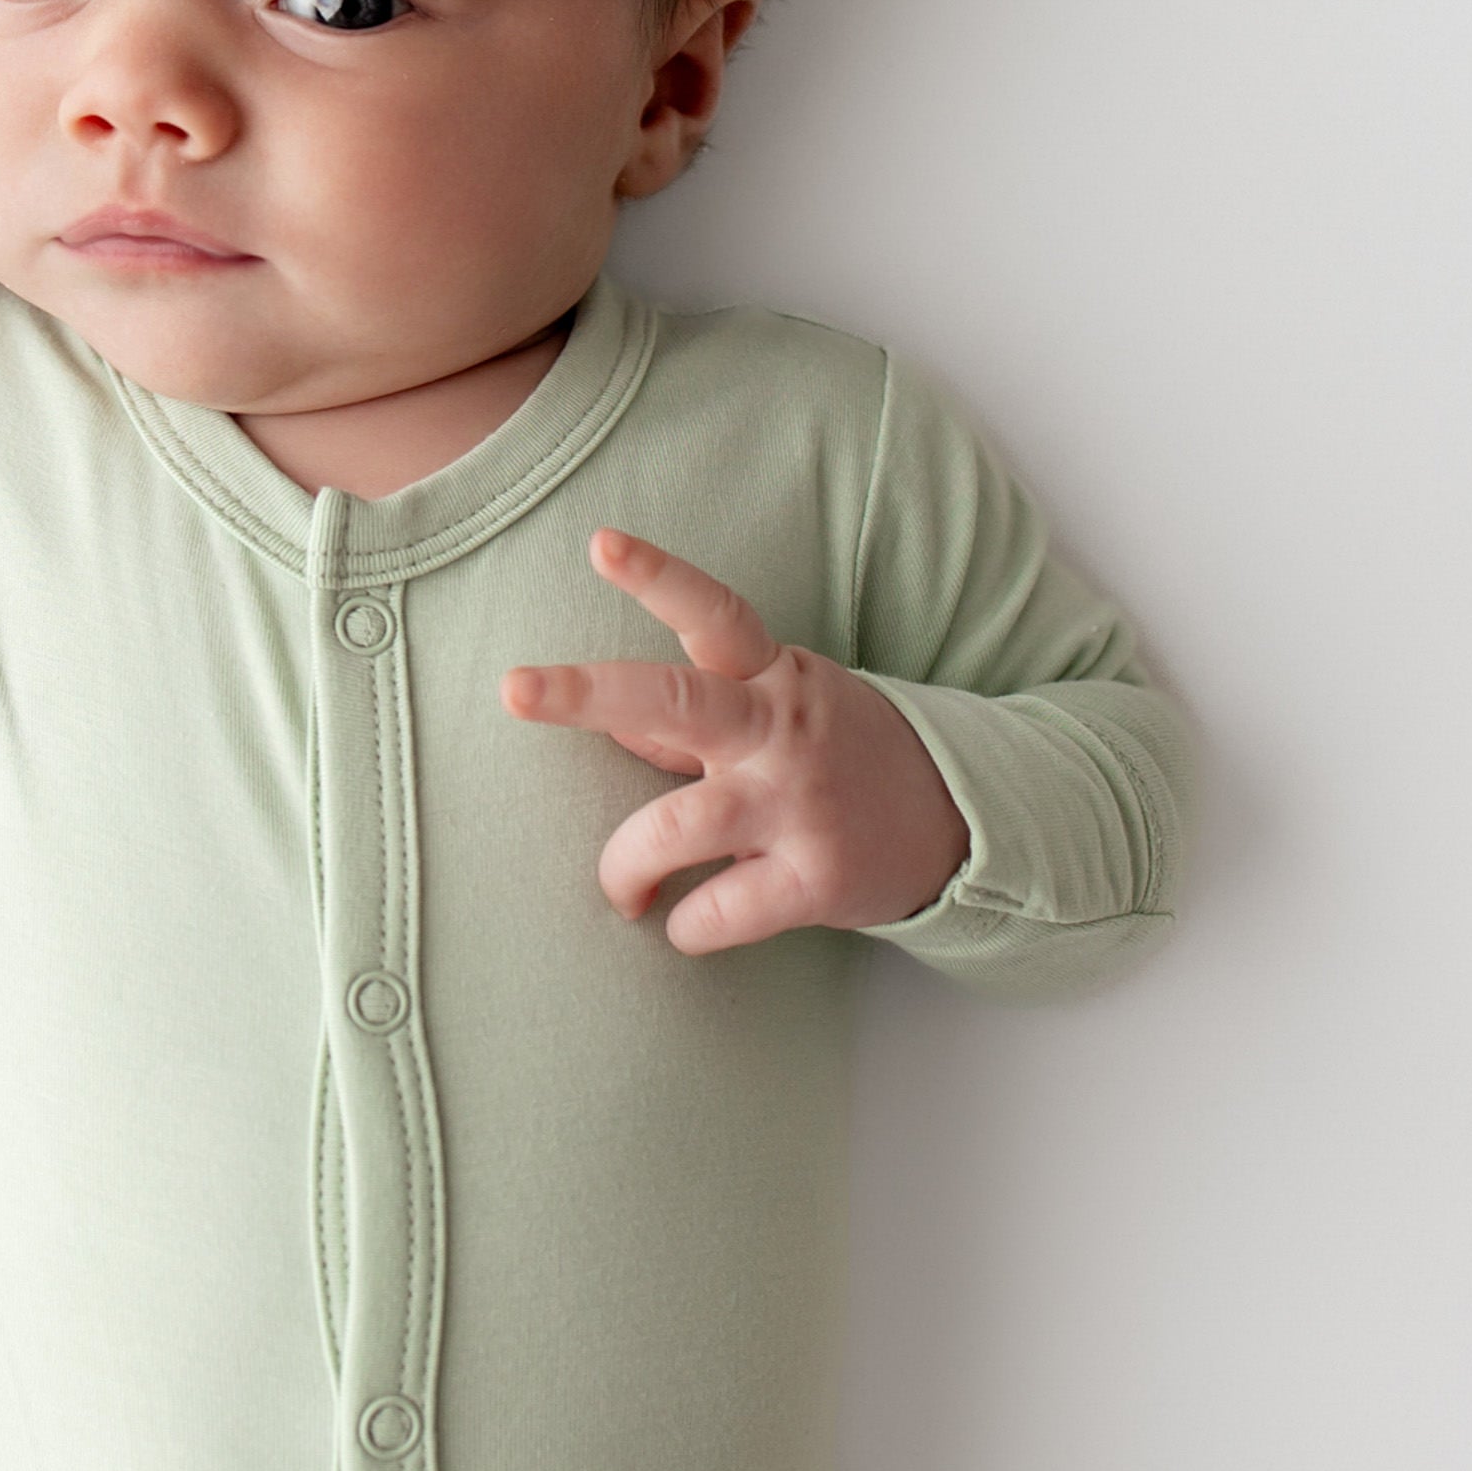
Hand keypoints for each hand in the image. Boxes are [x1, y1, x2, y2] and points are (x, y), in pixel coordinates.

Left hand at [501, 528, 972, 953]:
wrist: (957, 824)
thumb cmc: (832, 754)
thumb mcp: (776, 708)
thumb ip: (690, 718)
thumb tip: (603, 722)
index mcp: (772, 674)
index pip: (714, 611)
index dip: (658, 576)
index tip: (601, 543)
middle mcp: (781, 729)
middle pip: (674, 703)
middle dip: (585, 695)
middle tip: (514, 688)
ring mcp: (798, 805)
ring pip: (675, 829)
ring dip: (624, 865)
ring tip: (622, 890)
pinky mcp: (816, 881)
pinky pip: (717, 912)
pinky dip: (684, 927)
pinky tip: (686, 923)